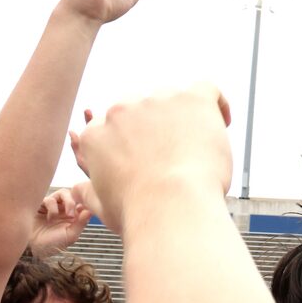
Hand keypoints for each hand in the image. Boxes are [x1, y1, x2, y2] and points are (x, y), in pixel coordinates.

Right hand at [30, 185, 94, 255]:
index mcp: (73, 215)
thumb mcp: (71, 235)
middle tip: (70, 214)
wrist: (34, 247)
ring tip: (58, 217)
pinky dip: (51, 206)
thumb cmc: (54, 244)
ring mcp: (53, 206)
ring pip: (61, 194)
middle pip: (72, 194)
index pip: (81, 202)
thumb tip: (89, 211)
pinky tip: (49, 218)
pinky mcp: (40, 205)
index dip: (83, 203)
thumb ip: (81, 223)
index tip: (82, 210)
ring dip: (61, 204)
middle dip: (71, 202)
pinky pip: (48, 198)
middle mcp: (64, 209)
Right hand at [71, 84, 232, 235]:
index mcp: (97, 135)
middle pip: (143, 110)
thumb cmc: (140, 213)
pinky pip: (207, 89)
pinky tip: (222, 122)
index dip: (134, 142)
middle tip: (178, 157)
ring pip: (174, 100)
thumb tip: (79, 190)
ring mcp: (156, 101)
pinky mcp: (190, 100)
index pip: (114, 127)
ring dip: (185, 119)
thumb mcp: (102, 206)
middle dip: (159, 130)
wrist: (173, 207)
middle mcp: (121, 111)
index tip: (151, 159)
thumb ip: (88, 192)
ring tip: (201, 149)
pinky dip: (217, 105)